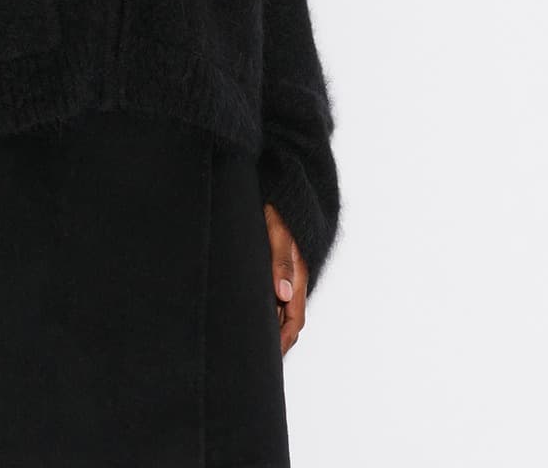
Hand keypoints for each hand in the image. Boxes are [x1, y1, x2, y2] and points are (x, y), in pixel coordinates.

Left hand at [263, 202, 306, 355]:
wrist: (282, 186)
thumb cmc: (279, 206)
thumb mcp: (278, 231)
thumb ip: (281, 260)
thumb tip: (282, 293)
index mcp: (297, 274)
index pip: (294, 319)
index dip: (283, 341)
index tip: (270, 359)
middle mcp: (293, 277)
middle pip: (288, 319)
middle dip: (277, 341)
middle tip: (257, 361)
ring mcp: (285, 271)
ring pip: (281, 308)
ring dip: (271, 326)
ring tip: (251, 344)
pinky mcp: (275, 263)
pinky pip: (273, 295)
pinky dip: (266, 310)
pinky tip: (251, 314)